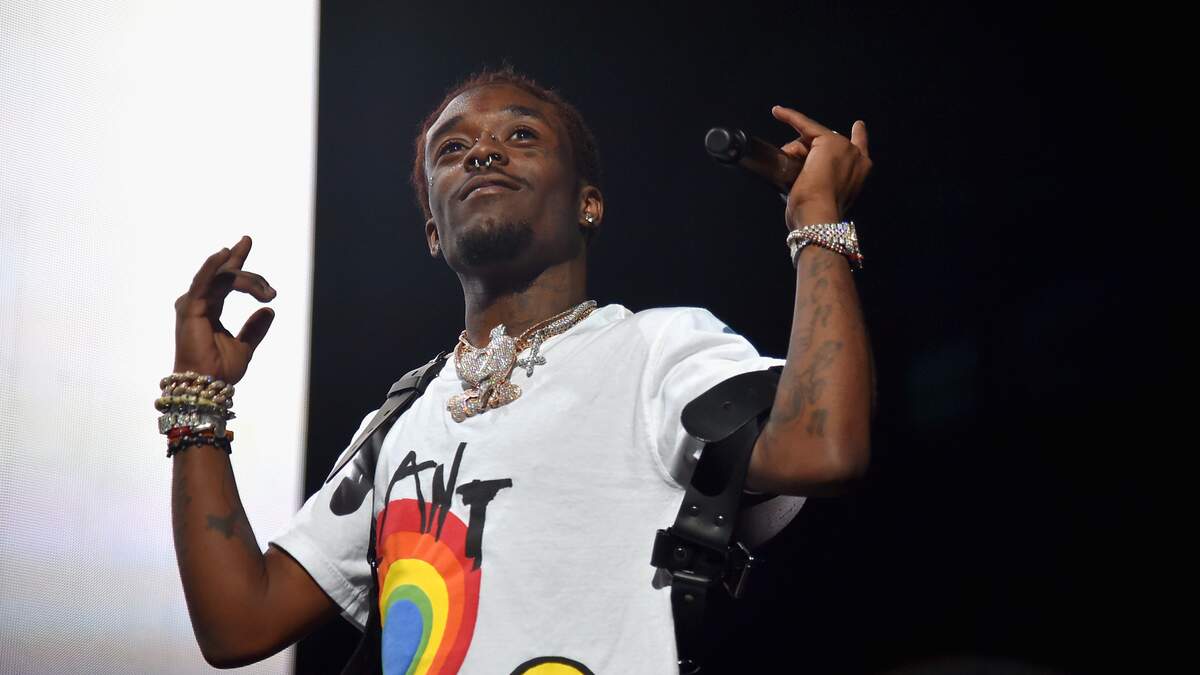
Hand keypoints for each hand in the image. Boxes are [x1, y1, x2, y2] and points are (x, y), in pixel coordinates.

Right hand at [173, 235, 275, 384]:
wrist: (209, 385)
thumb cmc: (220, 370)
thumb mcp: (245, 346)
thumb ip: (255, 328)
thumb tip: (270, 310)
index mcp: (209, 308)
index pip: (224, 278)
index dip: (236, 259)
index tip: (246, 240)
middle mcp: (198, 303)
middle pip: (226, 275)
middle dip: (249, 274)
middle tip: (270, 291)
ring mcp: (193, 304)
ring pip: (223, 278)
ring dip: (246, 280)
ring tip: (264, 289)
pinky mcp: (191, 308)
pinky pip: (205, 282)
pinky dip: (214, 266)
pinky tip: (226, 253)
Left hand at [772, 106, 871, 228]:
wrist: (819, 215)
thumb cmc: (818, 215)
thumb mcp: (824, 197)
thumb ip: (822, 182)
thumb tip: (796, 172)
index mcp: (861, 174)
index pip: (858, 150)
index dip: (858, 137)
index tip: (858, 126)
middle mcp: (858, 158)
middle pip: (825, 146)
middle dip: (807, 156)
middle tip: (798, 177)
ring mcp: (844, 147)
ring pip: (811, 142)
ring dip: (796, 154)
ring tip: (792, 176)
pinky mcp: (827, 141)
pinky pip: (804, 124)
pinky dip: (789, 117)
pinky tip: (777, 112)